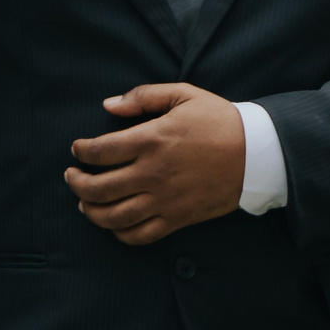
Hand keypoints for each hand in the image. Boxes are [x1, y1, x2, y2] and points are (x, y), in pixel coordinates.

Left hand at [66, 83, 244, 244]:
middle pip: (97, 187)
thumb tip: (109, 105)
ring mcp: (164, 199)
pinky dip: (120, 233)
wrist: (258, 154)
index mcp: (152, 139)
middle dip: (76, 183)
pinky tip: (114, 223)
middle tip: (72, 177)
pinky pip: (140, 235)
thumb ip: (143, 96)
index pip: (99, 151)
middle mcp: (153, 173)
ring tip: (84, 203)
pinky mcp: (178, 218)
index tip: (77, 150)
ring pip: (113, 216)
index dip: (80, 151)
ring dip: (91, 211)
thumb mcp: (184, 95)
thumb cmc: (220, 121)